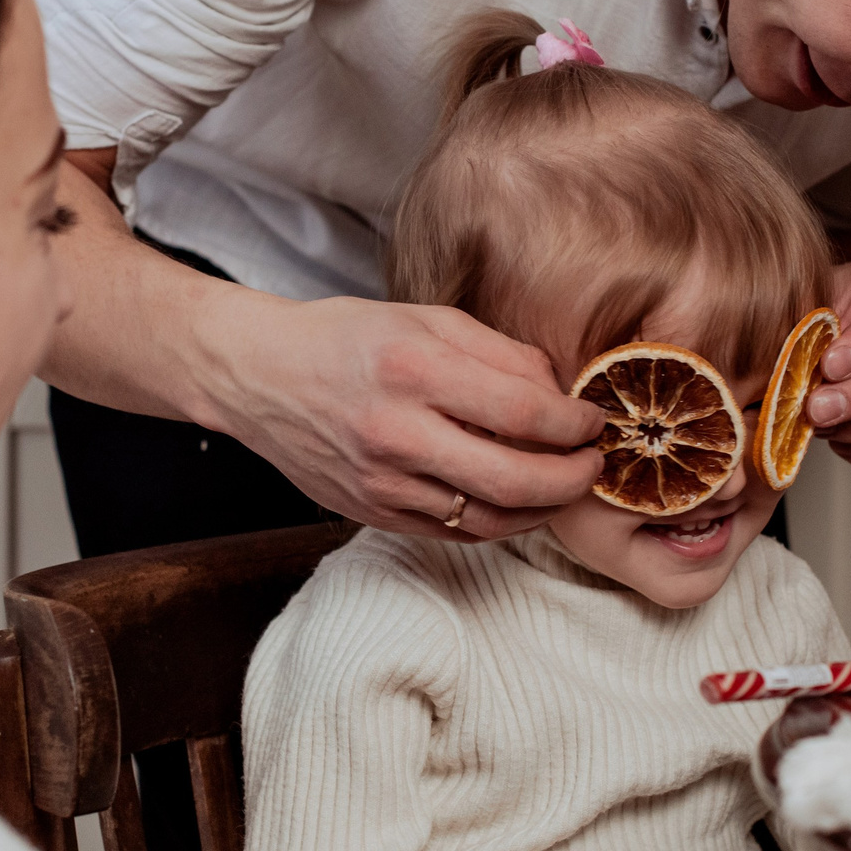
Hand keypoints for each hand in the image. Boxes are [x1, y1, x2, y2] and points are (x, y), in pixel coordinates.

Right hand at [199, 295, 604, 539]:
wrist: (259, 376)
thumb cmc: (347, 338)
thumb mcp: (425, 319)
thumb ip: (500, 354)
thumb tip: (561, 393)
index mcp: (413, 368)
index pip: (521, 412)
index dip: (572, 425)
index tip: (591, 421)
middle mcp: (395, 431)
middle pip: (512, 479)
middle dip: (571, 479)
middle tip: (592, 465)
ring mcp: (381, 481)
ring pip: (487, 518)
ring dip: (541, 510)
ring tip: (562, 488)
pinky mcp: (371, 512)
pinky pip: (453, 532)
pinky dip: (498, 523)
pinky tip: (518, 503)